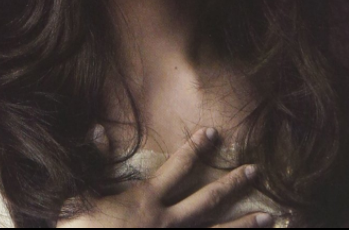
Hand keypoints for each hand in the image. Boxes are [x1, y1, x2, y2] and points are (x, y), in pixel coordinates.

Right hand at [56, 126, 273, 227]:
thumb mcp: (80, 195)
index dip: (196, 148)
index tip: (213, 134)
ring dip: (243, 227)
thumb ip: (95, 161)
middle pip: (208, 200)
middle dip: (233, 184)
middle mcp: (167, 223)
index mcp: (147, 200)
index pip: (178, 167)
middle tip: (256, 171)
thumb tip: (96, 129)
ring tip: (268, 218)